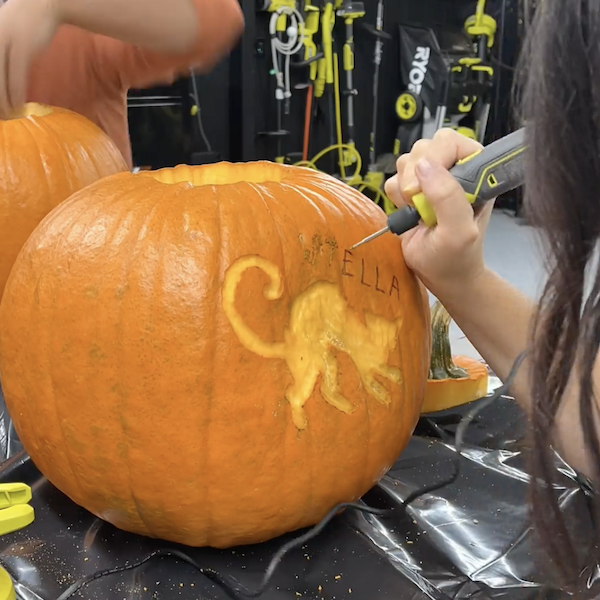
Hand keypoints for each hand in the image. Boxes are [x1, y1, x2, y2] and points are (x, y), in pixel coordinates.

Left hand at [0, 0, 59, 118]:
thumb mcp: (6, 33)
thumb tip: (4, 72)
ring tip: (8, 116)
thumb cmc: (26, 20)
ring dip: (3, 102)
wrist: (44, 3)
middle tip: (0, 116)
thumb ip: (2, 50)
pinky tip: (17, 106)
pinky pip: (16, 77)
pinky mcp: (22, 49)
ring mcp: (5, 44)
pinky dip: (16, 94)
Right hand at [384, 128, 491, 299]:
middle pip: (424, 147)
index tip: (427, 187)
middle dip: (414, 175)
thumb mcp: (458, 231)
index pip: (450, 142)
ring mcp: (431, 179)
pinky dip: (395, 197)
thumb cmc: (457, 257)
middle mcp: (453, 169)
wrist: (442, 276)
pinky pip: (393, 179)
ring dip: (405, 188)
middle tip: (418, 203)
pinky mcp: (411, 191)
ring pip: (406, 162)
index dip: (435, 159)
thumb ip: (447, 197)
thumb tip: (422, 166)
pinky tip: (409, 213)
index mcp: (476, 170)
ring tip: (418, 212)